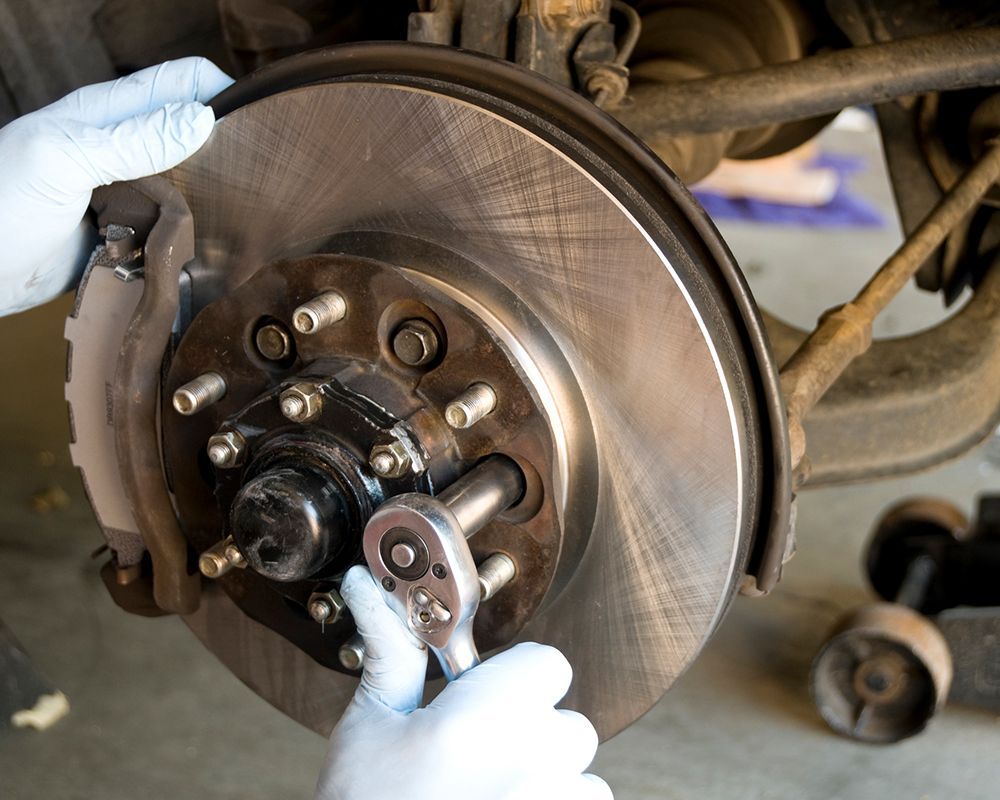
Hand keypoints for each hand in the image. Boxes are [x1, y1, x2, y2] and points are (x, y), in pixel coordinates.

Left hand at [0, 57, 232, 315]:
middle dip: (228, 149)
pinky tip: (206, 247)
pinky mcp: (128, 236)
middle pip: (193, 134)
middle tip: (258, 178)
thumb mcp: (65, 159)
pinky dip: (191, 237)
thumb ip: (133, 140)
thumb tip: (203, 121)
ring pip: (190, 186)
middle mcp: (122, 149)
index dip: (221, 92)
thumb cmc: (1, 205)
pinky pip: (172, 230)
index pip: (181, 82)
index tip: (255, 125)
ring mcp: (127, 193)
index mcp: (107, 113)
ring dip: (214, 199)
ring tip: (243, 215)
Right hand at [316, 566, 612, 799]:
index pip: (548, 665)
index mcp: (486, 718)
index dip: (515, 679)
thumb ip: (390, 654)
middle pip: (570, 724)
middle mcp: (536, 762)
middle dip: (532, 736)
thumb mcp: (369, 732)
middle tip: (476, 761)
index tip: (483, 701)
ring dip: (548, 785)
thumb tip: (368, 587)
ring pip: (581, 779)